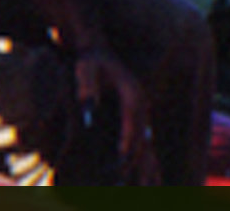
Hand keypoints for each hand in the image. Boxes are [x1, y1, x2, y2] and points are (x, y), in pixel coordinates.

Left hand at [72, 47, 158, 185]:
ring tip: (124, 179)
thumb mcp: (84, 68)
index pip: (133, 117)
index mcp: (131, 90)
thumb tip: (88, 110)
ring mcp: (142, 109)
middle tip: (120, 175)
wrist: (98, 51)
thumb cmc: (89, 61)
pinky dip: (138, 154)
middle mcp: (142, 101)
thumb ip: (86, 87)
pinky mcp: (137, 115)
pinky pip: (142, 138)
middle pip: (143, 133)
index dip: (128, 137)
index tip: (121, 156)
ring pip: (145, 139)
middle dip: (134, 155)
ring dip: (138, 158)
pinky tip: (128, 168)